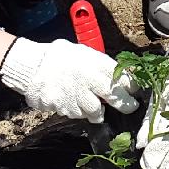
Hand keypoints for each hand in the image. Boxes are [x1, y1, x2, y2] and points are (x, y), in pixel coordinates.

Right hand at [0, 37, 142, 122]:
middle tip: (130, 106)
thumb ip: (104, 66)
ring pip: (95, 112)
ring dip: (97, 110)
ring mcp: (75, 96)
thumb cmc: (63, 57)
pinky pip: (77, 114)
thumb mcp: (86, 54)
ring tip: (92, 101)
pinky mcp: (64, 108)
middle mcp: (87, 80)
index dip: (132, 86)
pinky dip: (79, 111)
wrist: (32, 66)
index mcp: (94, 63)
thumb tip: (127, 76)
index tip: (136, 90)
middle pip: (115, 97)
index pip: (122, 77)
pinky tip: (73, 101)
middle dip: (126, 104)